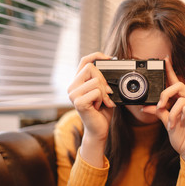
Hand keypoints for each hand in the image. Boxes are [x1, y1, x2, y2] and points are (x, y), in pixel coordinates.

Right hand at [67, 52, 115, 166]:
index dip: (97, 55)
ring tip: (102, 102)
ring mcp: (73, 94)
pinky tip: (98, 107)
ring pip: (96, 81)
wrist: (99, 130)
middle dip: (104, 79)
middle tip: (107, 93)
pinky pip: (96, 92)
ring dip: (104, 93)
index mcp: (78, 81)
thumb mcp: (104, 91)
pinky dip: (103, 100)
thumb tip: (112, 64)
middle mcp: (72, 86)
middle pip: (91, 67)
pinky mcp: (78, 102)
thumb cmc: (102, 111)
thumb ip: (104, 79)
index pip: (84, 60)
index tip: (110, 58)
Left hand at [143, 57, 184, 167]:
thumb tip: (145, 106)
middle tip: (160, 105)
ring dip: (172, 111)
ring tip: (170, 124)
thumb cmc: (181, 138)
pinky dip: (182, 113)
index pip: (176, 83)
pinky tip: (179, 123)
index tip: (164, 59)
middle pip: (179, 85)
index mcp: (182, 102)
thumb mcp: (167, 123)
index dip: (171, 70)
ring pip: (183, 98)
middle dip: (166, 93)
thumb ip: (159, 113)